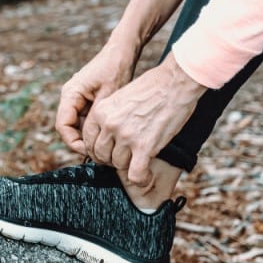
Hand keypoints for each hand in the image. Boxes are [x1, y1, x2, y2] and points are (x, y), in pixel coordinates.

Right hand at [55, 40, 137, 154]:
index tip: (91, 151)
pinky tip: (108, 135)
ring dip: (89, 136)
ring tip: (106, 146)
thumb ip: (97, 119)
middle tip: (101, 153)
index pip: (63, 126)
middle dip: (82, 142)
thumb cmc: (116, 69)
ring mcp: (77, 98)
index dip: (73, 143)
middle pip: (68, 128)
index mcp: (70, 94)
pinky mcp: (86, 99)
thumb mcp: (109, 96)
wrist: (122, 51)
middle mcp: (70, 97)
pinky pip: (85, 119)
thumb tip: (93, 141)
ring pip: (77, 125)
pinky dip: (94, 128)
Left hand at [81, 53, 206, 185]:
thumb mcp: (120, 97)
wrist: (175, 82)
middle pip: (101, 155)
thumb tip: (107, 137)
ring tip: (139, 162)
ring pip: (118, 165)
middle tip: (124, 158)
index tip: (107, 152)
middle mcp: (110, 124)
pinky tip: (146, 176)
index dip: (97, 149)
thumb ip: (110, 116)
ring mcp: (126, 136)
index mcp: (101, 111)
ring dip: (128, 166)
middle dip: (111, 160)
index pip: (88, 140)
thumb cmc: (152, 87)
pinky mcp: (144, 146)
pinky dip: (140, 179)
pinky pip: (135, 174)